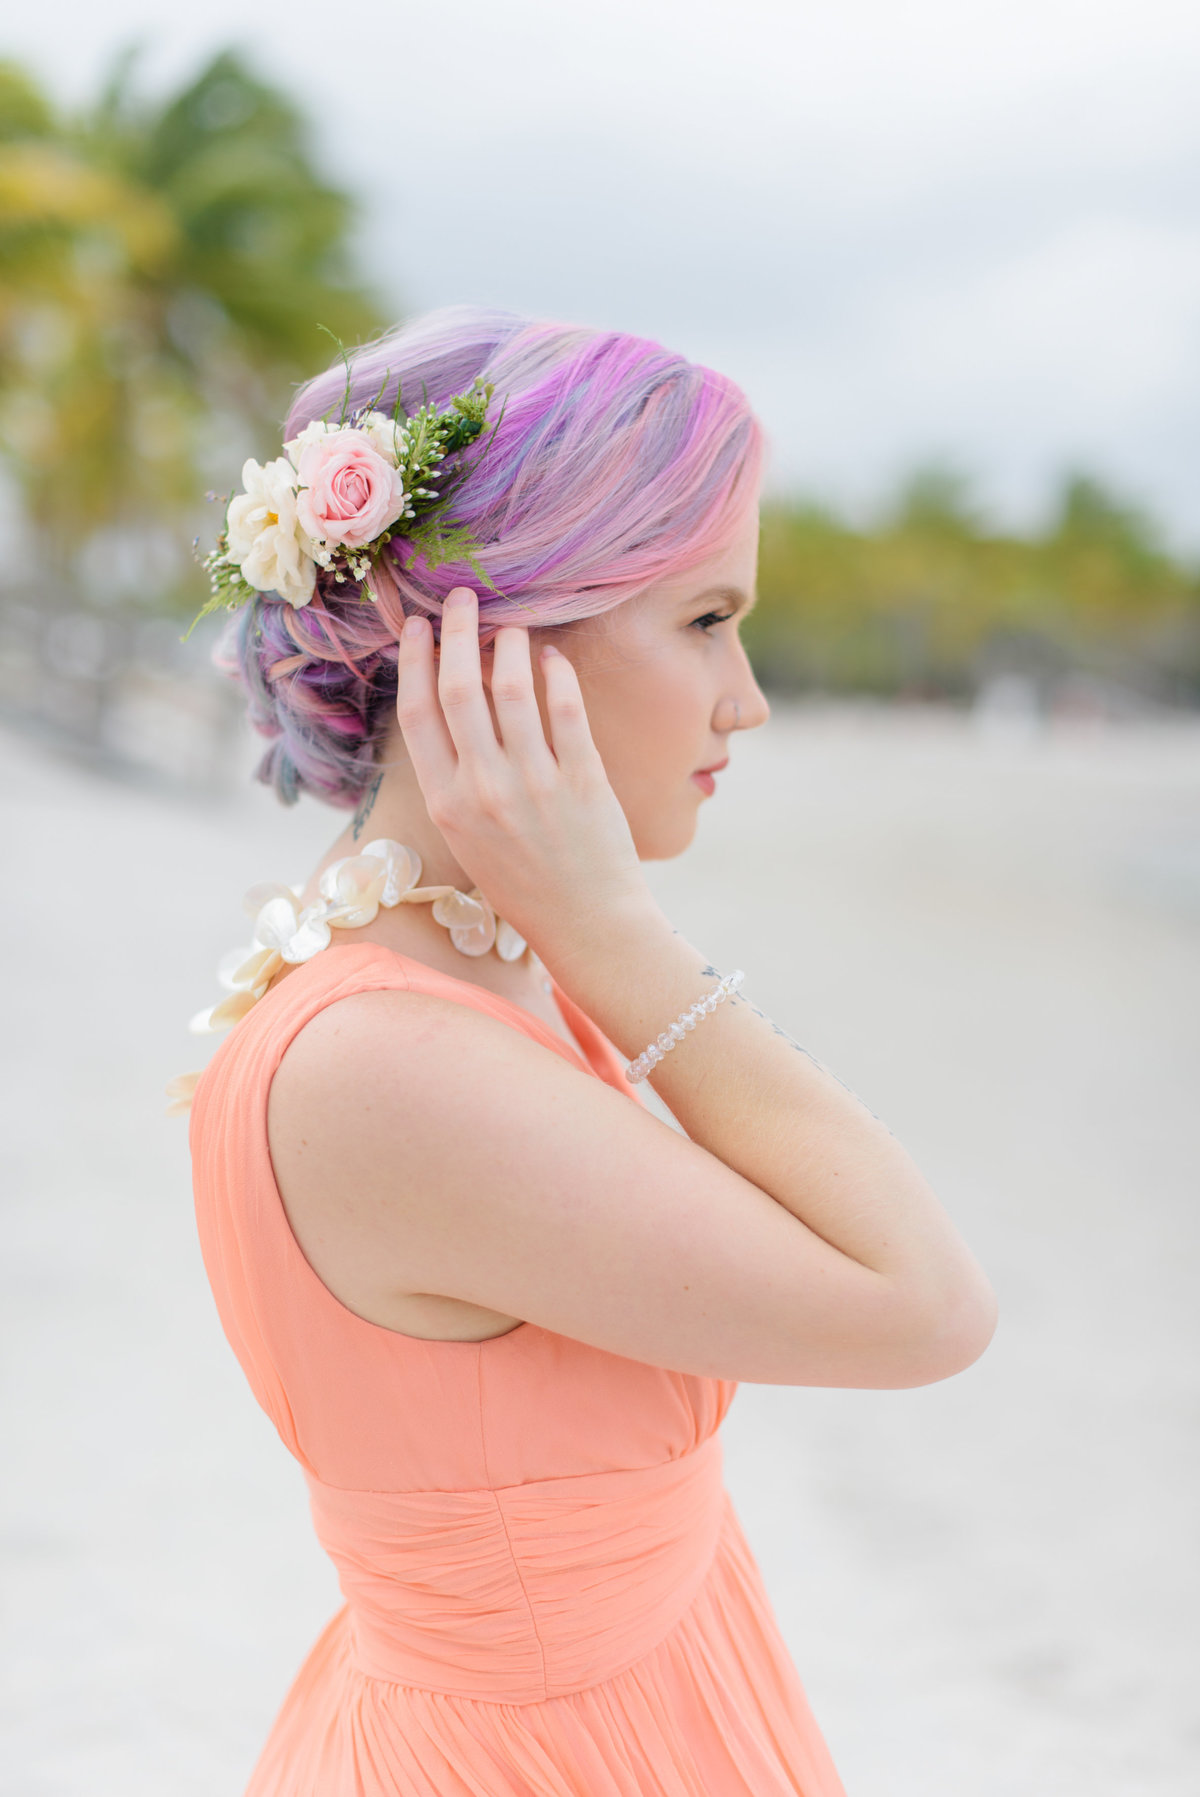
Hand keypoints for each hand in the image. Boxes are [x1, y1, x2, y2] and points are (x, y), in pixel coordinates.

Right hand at [395, 589, 655, 972]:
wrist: (586, 924)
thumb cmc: (524, 882)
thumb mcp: (470, 836)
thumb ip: (457, 777)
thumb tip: (458, 703)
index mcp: (445, 804)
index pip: (417, 714)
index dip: (415, 661)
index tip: (419, 626)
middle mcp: (482, 790)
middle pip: (458, 688)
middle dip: (457, 631)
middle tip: (464, 597)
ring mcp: (533, 784)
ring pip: (512, 688)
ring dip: (510, 644)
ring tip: (513, 625)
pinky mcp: (582, 781)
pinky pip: (567, 710)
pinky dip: (558, 675)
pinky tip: (555, 658)